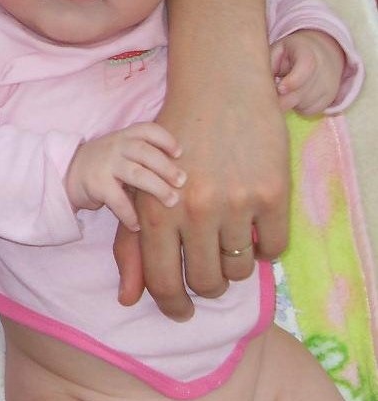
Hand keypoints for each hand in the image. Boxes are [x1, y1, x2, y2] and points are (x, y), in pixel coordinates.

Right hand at [65, 123, 184, 231]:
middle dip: (166, 167)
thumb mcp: (124, 153)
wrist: (70, 173)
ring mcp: (105, 164)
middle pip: (145, 152)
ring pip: (136, 173)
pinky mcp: (96, 183)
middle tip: (182, 182)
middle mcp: (116, 146)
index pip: (148, 130)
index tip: (180, 153)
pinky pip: (117, 199)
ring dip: (157, 188)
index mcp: (126, 136)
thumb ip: (147, 159)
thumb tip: (185, 176)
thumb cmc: (108, 165)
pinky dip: (130, 214)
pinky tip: (138, 225)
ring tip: (171, 202)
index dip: (166, 139)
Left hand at [121, 80, 287, 320]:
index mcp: (157, 210)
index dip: (172, 305)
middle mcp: (196, 210)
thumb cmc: (173, 139)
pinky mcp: (272, 195)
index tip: (180, 311)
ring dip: (235, 261)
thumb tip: (127, 299)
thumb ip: (131, 245)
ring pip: (241, 270)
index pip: (164, 281)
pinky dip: (264, 245)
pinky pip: (273, 249)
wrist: (217, 89)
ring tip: (227, 234)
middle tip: (208, 268)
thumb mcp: (141, 186)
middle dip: (207, 284)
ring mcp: (236, 204)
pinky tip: (252, 223)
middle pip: (207, 283)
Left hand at [271, 30, 345, 115]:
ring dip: (290, 102)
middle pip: (303, 92)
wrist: (322, 52)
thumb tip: (262, 82)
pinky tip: (293, 96)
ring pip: (304, 104)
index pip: (305, 68)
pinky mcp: (330, 98)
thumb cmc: (291, 51)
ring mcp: (329, 85)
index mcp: (307, 53)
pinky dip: (299, 108)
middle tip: (267, 99)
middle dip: (283, 99)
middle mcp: (323, 70)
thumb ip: (270, 63)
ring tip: (283, 90)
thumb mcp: (278, 49)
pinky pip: (310, 111)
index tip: (280, 89)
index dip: (292, 81)